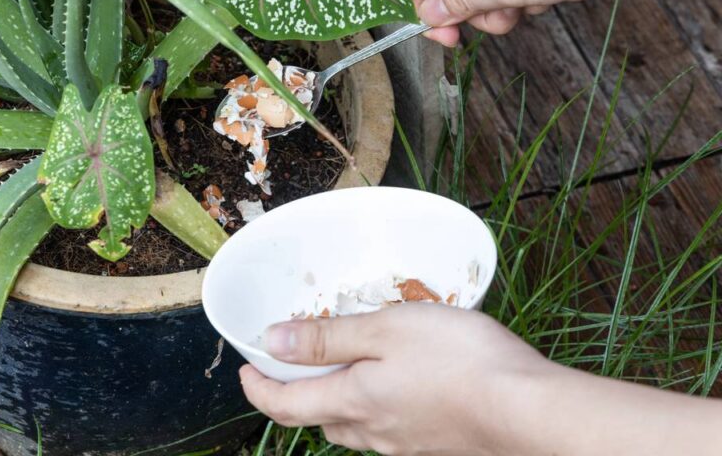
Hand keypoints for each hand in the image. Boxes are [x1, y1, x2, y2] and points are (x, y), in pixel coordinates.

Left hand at [240, 304, 549, 453]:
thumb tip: (271, 343)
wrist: (530, 412)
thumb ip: (326, 338)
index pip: (284, 406)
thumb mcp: (385, 330)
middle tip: (296, 363)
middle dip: (299, 394)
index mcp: (352, 402)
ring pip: (356, 426)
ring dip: (339, 400)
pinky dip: (378, 406)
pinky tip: (401, 385)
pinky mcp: (436, 446)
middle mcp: (373, 433)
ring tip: (347, 368)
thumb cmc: (459, 360)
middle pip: (319, 418)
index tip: (245, 370)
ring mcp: (407, 445)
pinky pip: (391, 428)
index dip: (257, 388)